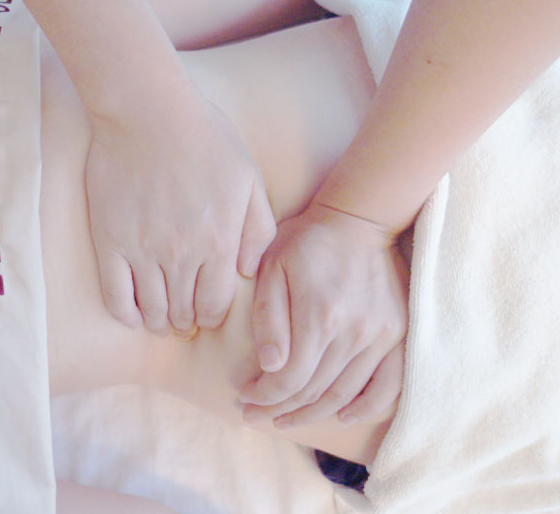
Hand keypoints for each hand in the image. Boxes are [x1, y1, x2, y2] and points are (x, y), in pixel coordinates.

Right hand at [85, 87, 274, 334]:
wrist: (148, 110)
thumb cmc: (204, 137)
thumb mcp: (248, 178)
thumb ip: (257, 229)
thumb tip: (248, 270)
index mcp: (218, 241)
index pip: (215, 304)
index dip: (211, 317)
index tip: (206, 314)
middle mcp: (181, 253)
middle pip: (183, 311)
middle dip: (186, 320)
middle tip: (183, 317)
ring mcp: (142, 249)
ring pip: (150, 309)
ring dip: (158, 321)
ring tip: (160, 319)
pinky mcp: (110, 240)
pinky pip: (115, 295)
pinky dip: (125, 314)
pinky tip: (133, 315)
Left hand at [239, 202, 408, 427]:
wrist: (359, 221)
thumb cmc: (305, 242)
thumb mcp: (272, 268)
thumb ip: (269, 319)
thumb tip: (270, 366)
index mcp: (319, 315)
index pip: (289, 378)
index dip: (263, 395)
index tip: (243, 397)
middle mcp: (354, 332)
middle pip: (313, 391)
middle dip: (279, 409)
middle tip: (254, 415)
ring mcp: (382, 336)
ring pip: (344, 394)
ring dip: (312, 414)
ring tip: (285, 420)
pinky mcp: (399, 335)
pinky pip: (388, 386)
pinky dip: (365, 408)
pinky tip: (341, 416)